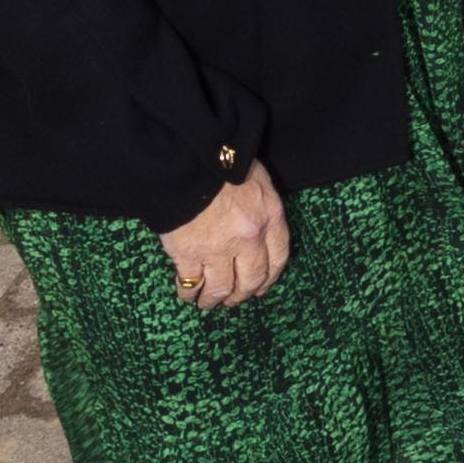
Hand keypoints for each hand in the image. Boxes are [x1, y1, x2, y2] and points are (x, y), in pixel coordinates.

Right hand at [162, 166, 289, 306]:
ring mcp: (218, 250)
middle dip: (241, 295)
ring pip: (221, 288)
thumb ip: (261, 207)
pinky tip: (186, 294)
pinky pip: (191, 282)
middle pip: (250, 280)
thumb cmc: (223, 162)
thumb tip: (257, 230)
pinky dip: (188, 292)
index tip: (260, 287)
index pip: (278, 258)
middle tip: (233, 301)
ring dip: (214, 300)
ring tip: (207, 303)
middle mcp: (249, 239)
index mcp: (270, 217)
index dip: (269, 278)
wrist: (187, 159)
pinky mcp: (188, 254)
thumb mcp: (257, 179)